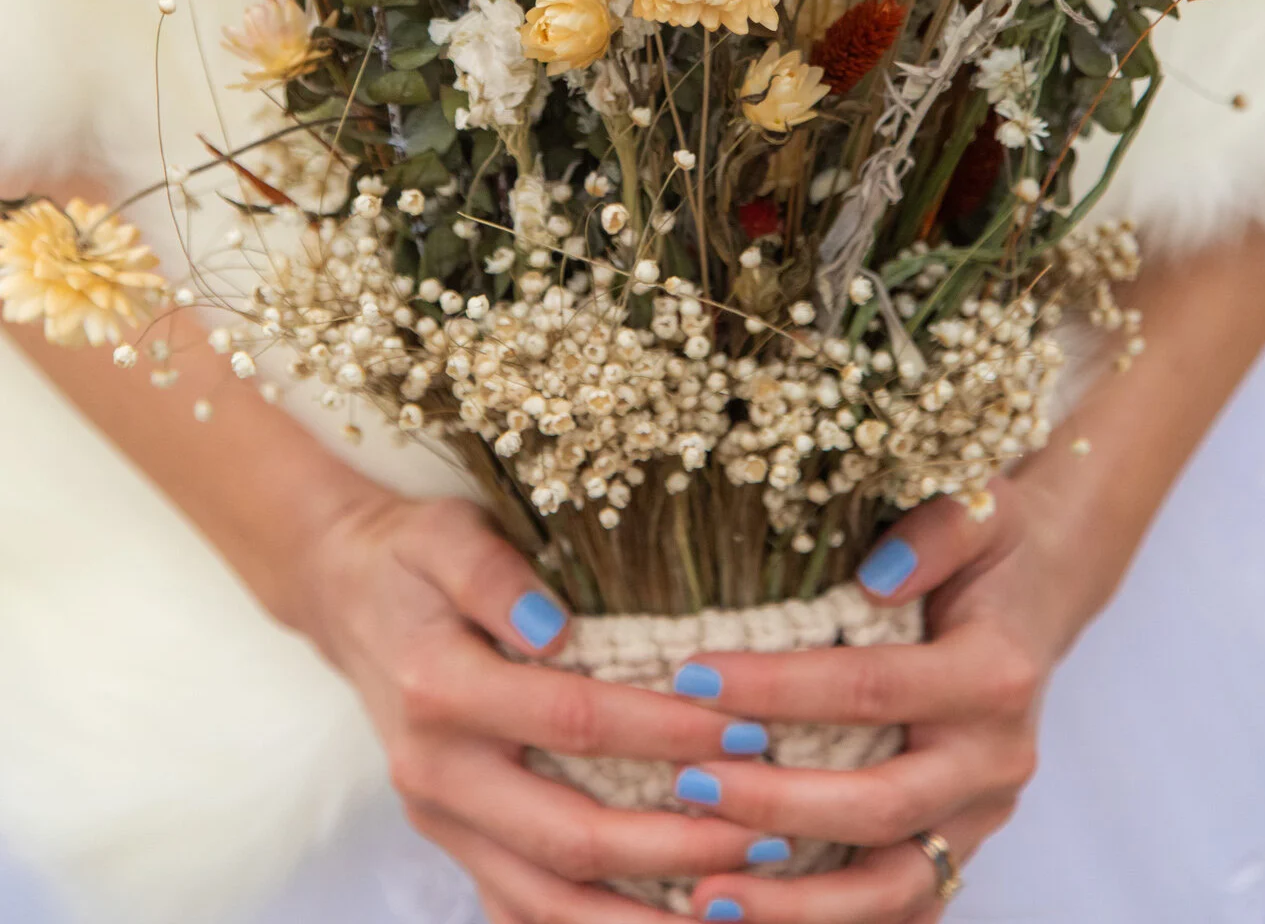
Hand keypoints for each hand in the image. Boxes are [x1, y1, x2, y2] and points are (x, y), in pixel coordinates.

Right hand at [293, 485, 783, 922]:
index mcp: (439, 689)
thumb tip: (557, 625)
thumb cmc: (413, 555)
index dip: (664, 732)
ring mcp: (440, 821)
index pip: (573, 722)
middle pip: (568, 835)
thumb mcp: (448, 533)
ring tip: (735, 903)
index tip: (747, 730)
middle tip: (768, 828)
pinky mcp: (453, 842)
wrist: (343, 594)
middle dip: (676, 843)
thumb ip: (496, 575)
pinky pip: (523, 908)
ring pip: (545, 900)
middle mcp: (435, 773)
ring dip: (642, 913)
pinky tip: (665, 922)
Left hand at [667, 476, 1061, 923]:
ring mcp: (980, 817)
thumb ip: (938, 529)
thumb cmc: (991, 545)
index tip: (692, 674)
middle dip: (777, 805)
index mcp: (995, 674)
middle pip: (880, 805)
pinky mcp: (960, 849)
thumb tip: (877, 573)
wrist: (1042, 591)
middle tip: (685, 785)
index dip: (779, 687)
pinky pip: (898, 909)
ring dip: (798, 903)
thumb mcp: (981, 507)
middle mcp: (994, 759)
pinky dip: (828, 923)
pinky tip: (749, 919)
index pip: (871, 687)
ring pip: (893, 888)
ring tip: (705, 898)